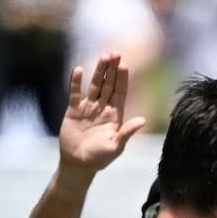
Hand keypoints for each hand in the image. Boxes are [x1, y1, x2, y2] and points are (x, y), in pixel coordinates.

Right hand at [59, 53, 146, 174]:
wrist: (78, 164)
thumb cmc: (100, 157)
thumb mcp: (116, 145)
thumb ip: (127, 131)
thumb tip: (143, 120)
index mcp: (115, 115)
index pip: (120, 92)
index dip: (122, 79)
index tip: (124, 65)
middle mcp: (103, 108)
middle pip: (108, 84)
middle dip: (112, 70)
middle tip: (115, 53)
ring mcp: (88, 107)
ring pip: (94, 85)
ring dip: (98, 71)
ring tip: (103, 57)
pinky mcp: (73, 110)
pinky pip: (75, 93)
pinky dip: (76, 82)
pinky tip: (79, 70)